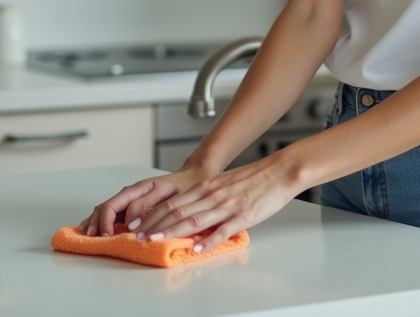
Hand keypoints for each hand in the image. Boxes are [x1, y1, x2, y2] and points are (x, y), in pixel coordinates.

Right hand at [78, 164, 213, 237]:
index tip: (106, 237)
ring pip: (105, 211)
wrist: (193, 180)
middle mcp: (129, 195)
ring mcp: (130, 201)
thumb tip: (129, 222)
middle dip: (96, 224)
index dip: (105, 222)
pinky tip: (97, 232)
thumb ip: (145, 205)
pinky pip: (114, 215)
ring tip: (90, 237)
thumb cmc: (181, 187)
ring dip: (96, 223)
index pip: (111, 206)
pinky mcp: (133, 208)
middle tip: (94, 240)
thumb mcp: (165, 194)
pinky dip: (103, 222)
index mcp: (135, 189)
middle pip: (104, 208)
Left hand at [135, 155, 297, 253]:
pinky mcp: (243, 216)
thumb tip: (190, 210)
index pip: (174, 202)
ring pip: (194, 220)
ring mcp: (227, 206)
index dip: (154, 215)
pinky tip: (198, 248)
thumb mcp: (224, 183)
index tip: (141, 225)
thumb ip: (207, 196)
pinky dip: (209, 240)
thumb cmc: (254, 178)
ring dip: (173, 232)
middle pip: (178, 211)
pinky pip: (222, 230)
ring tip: (158, 241)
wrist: (279, 172)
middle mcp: (212, 195)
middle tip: (140, 237)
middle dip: (156, 225)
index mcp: (207, 187)